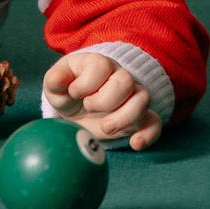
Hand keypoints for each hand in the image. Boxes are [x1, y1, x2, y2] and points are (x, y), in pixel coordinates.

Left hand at [42, 52, 162, 150]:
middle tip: (88, 109)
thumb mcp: (56, 86)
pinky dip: (148, 134)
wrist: (78, 107)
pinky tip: (135, 144)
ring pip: (143, 100)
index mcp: (98, 64)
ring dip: (125, 117)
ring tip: (105, 128)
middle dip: (106, 100)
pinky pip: (154, 123)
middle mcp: (119, 77)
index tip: (74, 93)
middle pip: (125, 81)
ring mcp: (132, 97)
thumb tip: (58, 79)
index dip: (87, 82)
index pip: (102, 66)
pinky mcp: (139, 118)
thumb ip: (55, 80)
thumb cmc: (68, 91)